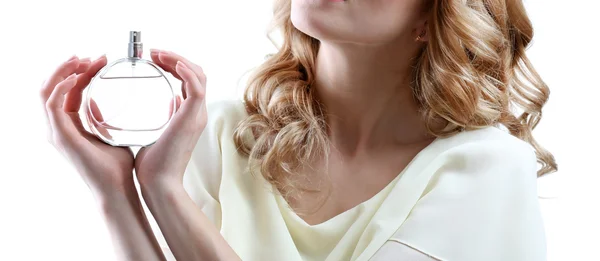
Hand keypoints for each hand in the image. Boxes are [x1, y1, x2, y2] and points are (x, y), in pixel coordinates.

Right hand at [40, 55, 134, 196]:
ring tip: (83, 60)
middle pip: (53, 88)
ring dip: (64, 72)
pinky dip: (62, 87)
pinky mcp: (61, 137)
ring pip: (47, 92)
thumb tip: (100, 105)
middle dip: (69, 68)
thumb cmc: (117, 167)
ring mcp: (56, 133)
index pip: (68, 91)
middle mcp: (58, 129)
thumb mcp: (108, 135)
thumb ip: (101, 120)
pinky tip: (77, 76)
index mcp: (69, 127)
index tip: (99, 60)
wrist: (118, 188)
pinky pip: (52, 105)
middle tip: (89, 56)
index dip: (80, 73)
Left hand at [135, 49, 207, 188]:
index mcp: (190, 115)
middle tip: (153, 53)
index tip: (153, 59)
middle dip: (176, 58)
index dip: (175, 65)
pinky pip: (196, 87)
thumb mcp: (160, 132)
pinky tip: (172, 63)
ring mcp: (197, 115)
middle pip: (198, 73)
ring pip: (198, 75)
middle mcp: (197, 113)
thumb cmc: (154, 165)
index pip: (191, 80)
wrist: (158, 184)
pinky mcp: (192, 118)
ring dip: (178, 60)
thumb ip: (168, 116)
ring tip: (157, 54)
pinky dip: (186, 71)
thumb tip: (171, 101)